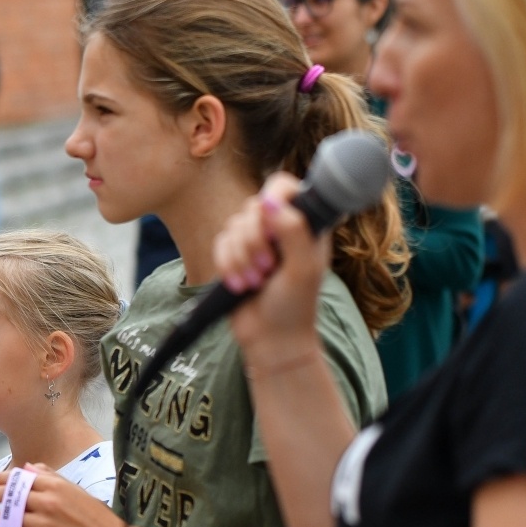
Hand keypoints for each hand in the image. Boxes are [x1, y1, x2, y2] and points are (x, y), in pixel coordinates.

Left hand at [0, 466, 124, 526]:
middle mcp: (47, 502)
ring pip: (9, 519)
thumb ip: (51, 477)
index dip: (1, 479)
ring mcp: (43, 524)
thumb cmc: (99, 520)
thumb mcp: (77, 491)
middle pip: (10, 497)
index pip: (20, 479)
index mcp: (56, 486)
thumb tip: (28, 467)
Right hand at [211, 175, 333, 368]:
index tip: (268, 218)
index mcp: (305, 224)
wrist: (272, 339)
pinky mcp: (234, 255)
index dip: (273, 196)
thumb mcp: (303, 269)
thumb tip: (271, 203)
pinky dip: (227, 266)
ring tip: (255, 282)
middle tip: (267, 268)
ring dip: (240, 258)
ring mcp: (256, 241)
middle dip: (254, 241)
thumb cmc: (295, 307)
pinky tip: (239, 285)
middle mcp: (280, 227)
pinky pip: (220, 244)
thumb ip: (294, 231)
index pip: (285, 186)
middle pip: (253, 207)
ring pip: (233, 227)